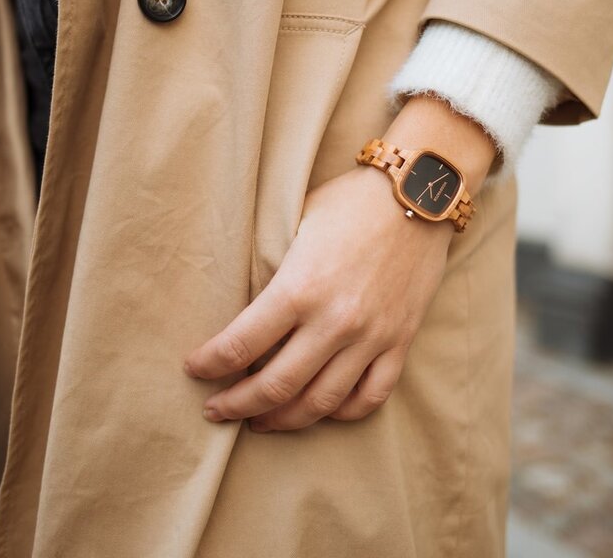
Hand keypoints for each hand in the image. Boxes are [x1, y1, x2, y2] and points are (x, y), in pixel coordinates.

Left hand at [183, 164, 454, 430]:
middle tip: (216, 409)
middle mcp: (334, 321)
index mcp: (300, 288)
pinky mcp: (400, 340)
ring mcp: (371, 335)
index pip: (239, 345)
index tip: (195, 368)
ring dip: (283, 419)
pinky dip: (343, 412)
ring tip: (261, 420)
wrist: (417, 192)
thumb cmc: (350, 200)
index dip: (209, 364)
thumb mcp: (297, 223)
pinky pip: (371, 395)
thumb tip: (247, 308)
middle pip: (275, 386)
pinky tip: (322, 409)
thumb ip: (275, 270)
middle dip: (236, 405)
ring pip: (321, 403)